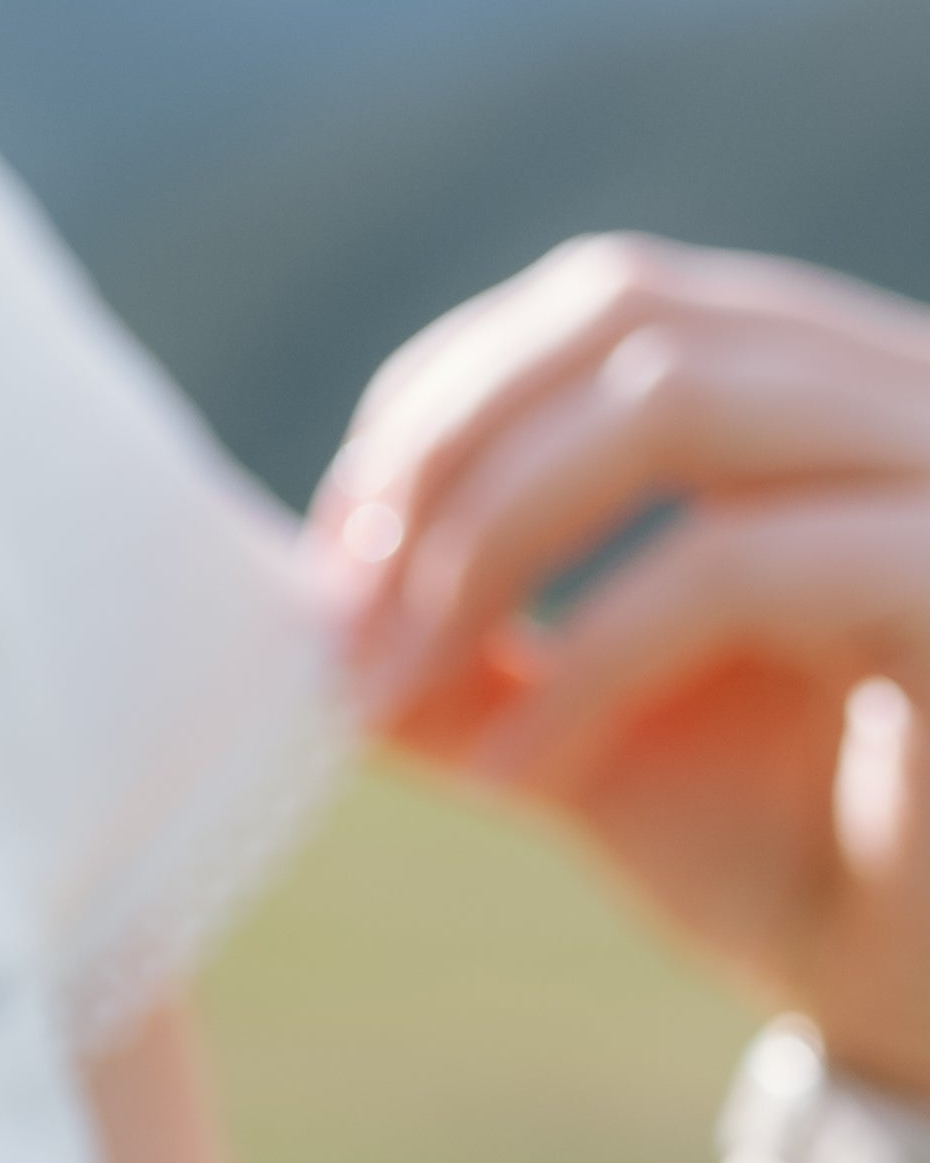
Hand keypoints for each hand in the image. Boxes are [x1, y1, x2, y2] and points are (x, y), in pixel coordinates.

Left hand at [315, 237, 929, 1096]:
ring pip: (678, 396)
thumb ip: (466, 654)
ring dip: (489, 533)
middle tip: (345, 602)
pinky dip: (585, 662)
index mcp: (822, 403)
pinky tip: (510, 775)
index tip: (339, 552)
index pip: (615, 300)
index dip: (446, 398)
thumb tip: (294, 608)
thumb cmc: (796, 862)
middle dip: (445, 450)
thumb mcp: (590, 731)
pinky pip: (736, 566)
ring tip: (397, 676)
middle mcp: (906, 400)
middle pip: (634, 311)